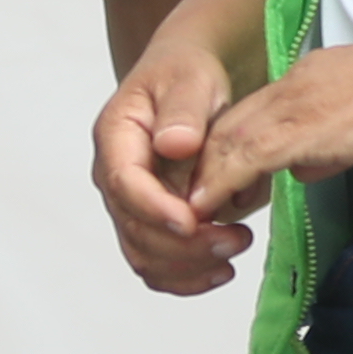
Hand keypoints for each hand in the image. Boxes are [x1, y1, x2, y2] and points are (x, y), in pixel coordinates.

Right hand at [92, 34, 260, 296]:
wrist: (186, 84)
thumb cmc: (185, 76)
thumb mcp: (190, 79)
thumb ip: (182, 110)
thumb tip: (175, 144)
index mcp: (116, 139)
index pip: (124, 184)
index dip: (155, 208)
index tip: (192, 221)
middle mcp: (115, 179)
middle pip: (134, 229)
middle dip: (184, 244)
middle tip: (236, 238)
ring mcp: (132, 205)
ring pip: (144, 255)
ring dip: (189, 265)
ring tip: (235, 247)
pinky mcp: (151, 223)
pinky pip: (158, 264)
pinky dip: (186, 277)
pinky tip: (221, 270)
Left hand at [188, 32, 352, 215]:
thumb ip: (327, 145)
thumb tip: (303, 169)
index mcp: (305, 83)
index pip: (248, 120)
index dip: (223, 155)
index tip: (214, 187)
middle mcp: (290, 89)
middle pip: (225, 130)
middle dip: (201, 170)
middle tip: (189, 207)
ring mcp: (294, 106)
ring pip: (225, 143)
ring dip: (201, 181)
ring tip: (186, 217)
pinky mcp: (304, 127)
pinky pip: (244, 158)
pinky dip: (218, 184)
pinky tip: (203, 208)